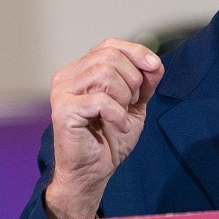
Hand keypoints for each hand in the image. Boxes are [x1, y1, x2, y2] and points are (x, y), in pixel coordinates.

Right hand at [43, 39, 163, 218]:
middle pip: (109, 57)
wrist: (93, 173)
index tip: (155, 67)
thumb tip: (155, 63)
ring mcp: (62, 92)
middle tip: (132, 103)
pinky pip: (100, 100)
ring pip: (105, 74)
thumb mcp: (134, 106)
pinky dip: (118, 114)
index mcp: (80, 71)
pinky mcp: (64, 110)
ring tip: (122, 116)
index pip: (109, 45)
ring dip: (124, 97)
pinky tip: (120, 126)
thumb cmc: (109, 139)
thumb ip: (144, 83)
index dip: (136, 52)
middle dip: (132, 79)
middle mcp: (66, 77)